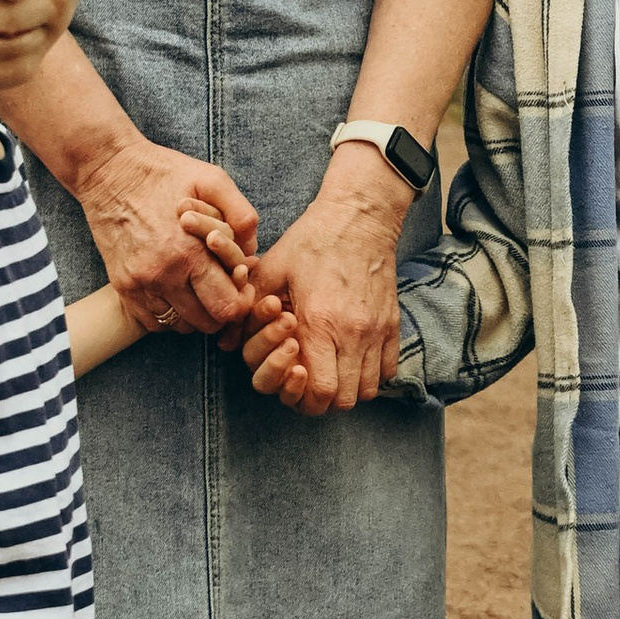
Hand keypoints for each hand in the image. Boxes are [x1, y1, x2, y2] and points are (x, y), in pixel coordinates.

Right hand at [78, 141, 260, 336]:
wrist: (108, 171)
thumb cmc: (164, 173)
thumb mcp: (212, 180)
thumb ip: (241, 215)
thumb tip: (253, 253)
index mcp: (189, 253)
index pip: (228, 308)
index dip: (241, 300)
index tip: (239, 284)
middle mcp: (162, 276)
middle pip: (206, 323)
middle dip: (221, 309)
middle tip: (221, 287)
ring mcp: (139, 284)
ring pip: (180, 326)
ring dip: (195, 312)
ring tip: (198, 286)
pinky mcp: (122, 286)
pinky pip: (153, 321)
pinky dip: (169, 312)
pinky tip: (175, 289)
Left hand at [245, 154, 406, 413]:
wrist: (357, 218)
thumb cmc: (312, 242)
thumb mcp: (271, 270)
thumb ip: (248, 312)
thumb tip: (227, 344)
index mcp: (320, 322)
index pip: (319, 391)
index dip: (300, 397)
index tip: (291, 380)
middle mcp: (353, 334)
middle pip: (341, 400)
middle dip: (318, 400)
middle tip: (304, 383)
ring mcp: (377, 332)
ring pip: (366, 391)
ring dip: (344, 391)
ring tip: (327, 374)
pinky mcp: (392, 326)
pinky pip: (387, 372)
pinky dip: (368, 376)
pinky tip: (351, 361)